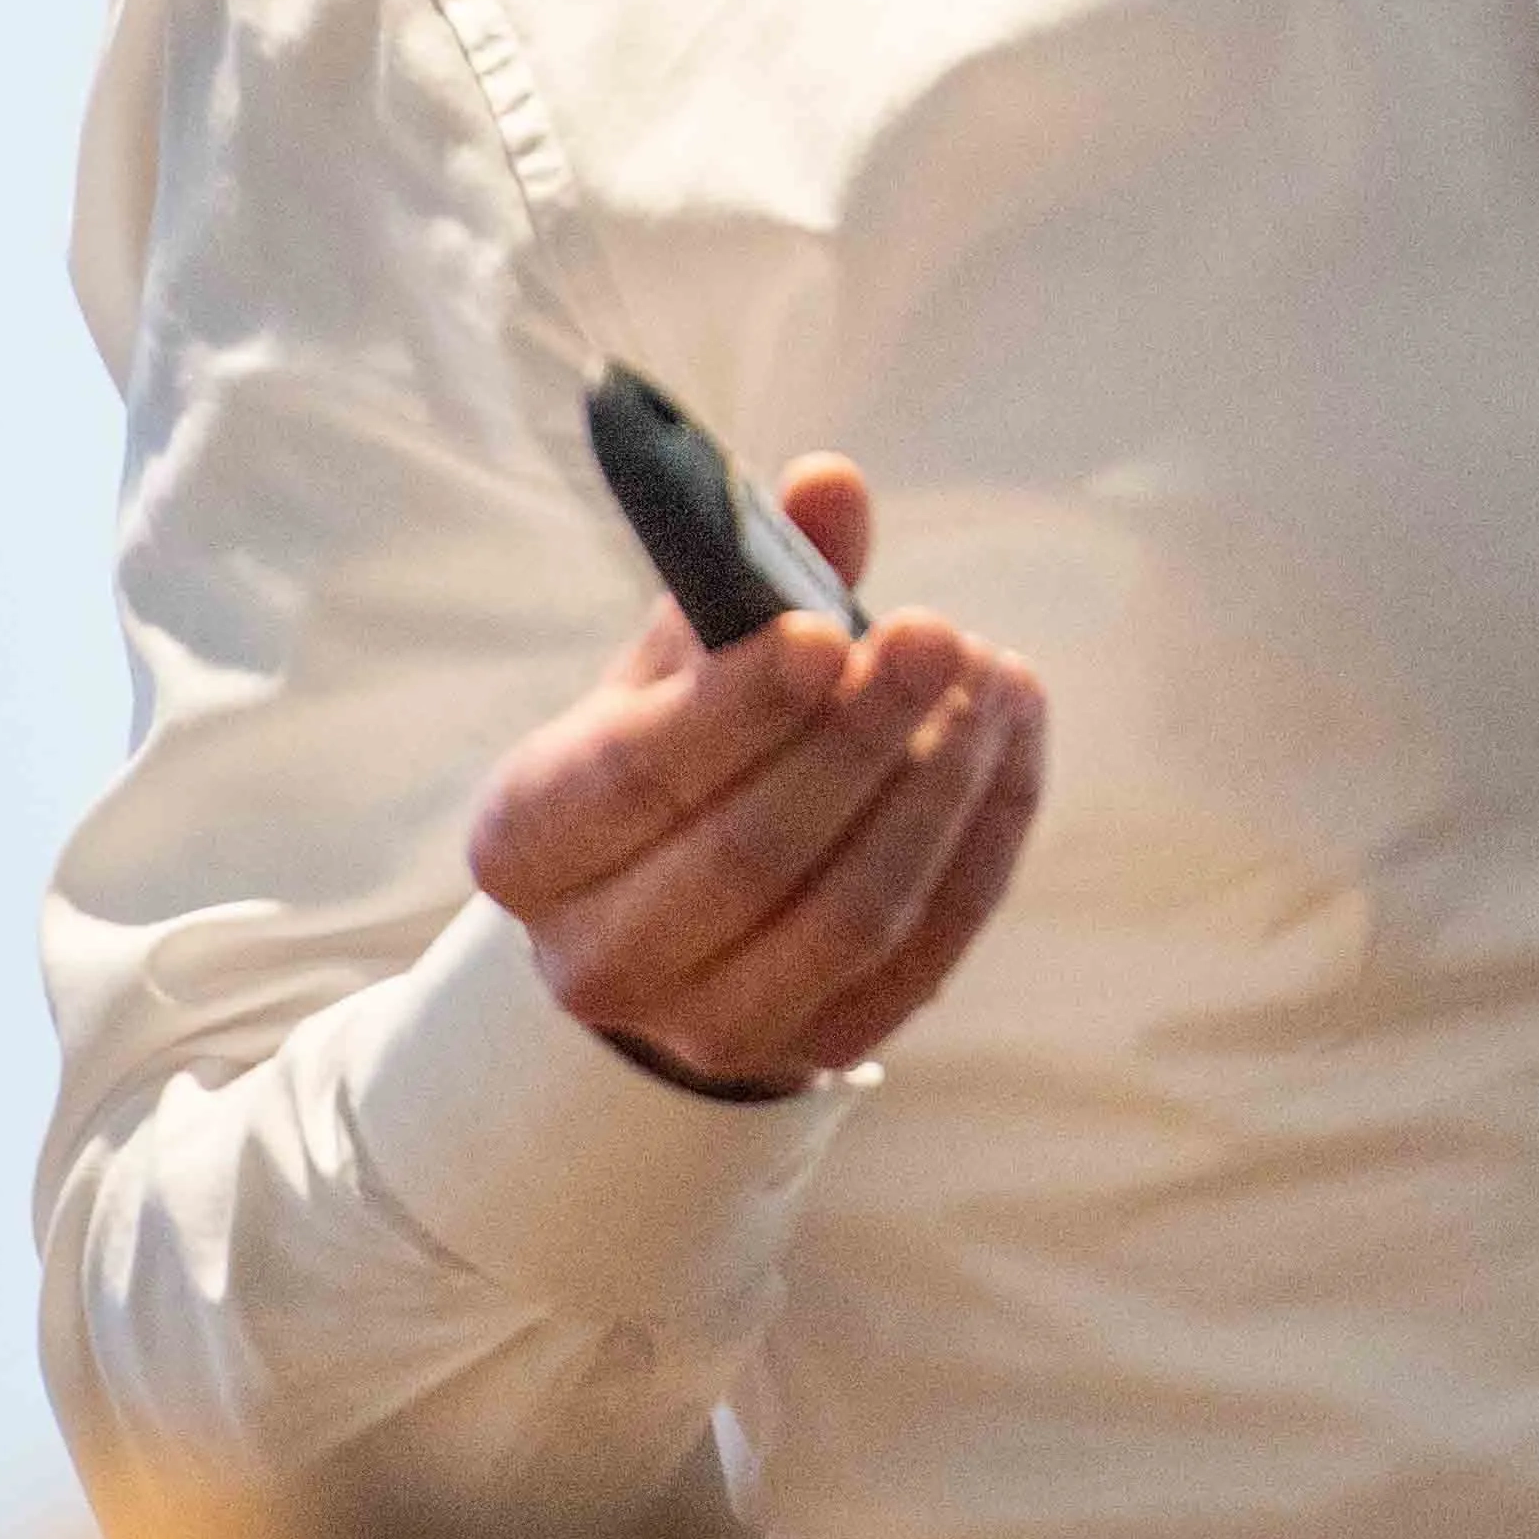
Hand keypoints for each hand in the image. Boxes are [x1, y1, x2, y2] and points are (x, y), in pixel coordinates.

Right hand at [463, 459, 1045, 1095]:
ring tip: (993, 678)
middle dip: (861, 739)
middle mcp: (597, 958)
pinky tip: (1010, 740)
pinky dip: (982, 841)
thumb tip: (830, 484)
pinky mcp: (816, 1054)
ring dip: (939, 788)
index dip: (740, 706)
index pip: (634, 778)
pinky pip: (925, 952)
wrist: (662, 921)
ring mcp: (707, 1028)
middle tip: (940, 638)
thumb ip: (746, 573)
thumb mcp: (675, 664)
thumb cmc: (664, 759)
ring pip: (851, 916)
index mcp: (528, 843)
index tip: (829, 630)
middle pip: (751, 857)